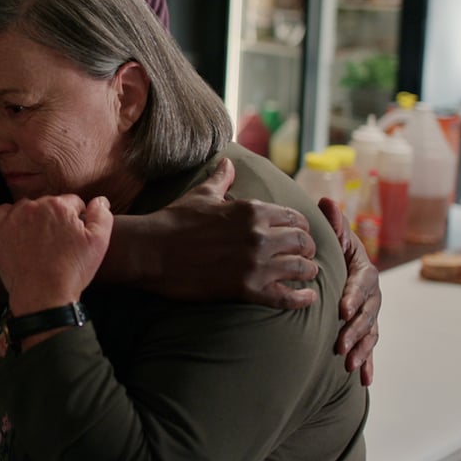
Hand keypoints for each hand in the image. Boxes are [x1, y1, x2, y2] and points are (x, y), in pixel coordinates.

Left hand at [0, 194, 111, 315]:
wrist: (43, 296)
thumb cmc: (71, 271)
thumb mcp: (99, 243)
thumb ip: (101, 215)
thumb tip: (100, 200)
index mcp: (60, 206)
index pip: (72, 202)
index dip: (76, 218)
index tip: (72, 235)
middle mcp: (35, 206)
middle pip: (49, 204)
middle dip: (55, 219)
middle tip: (57, 243)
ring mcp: (14, 218)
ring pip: (26, 207)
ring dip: (33, 218)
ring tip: (38, 242)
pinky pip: (1, 213)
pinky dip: (9, 219)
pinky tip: (17, 233)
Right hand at [149, 158, 318, 305]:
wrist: (152, 251)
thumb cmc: (174, 220)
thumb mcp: (202, 195)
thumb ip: (221, 178)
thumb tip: (228, 162)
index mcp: (252, 210)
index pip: (294, 217)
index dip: (302, 226)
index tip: (300, 234)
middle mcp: (259, 235)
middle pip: (303, 243)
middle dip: (309, 249)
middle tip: (307, 255)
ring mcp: (255, 263)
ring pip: (300, 268)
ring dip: (308, 272)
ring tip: (308, 275)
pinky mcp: (246, 289)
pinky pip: (286, 296)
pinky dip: (301, 299)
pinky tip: (308, 299)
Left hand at [318, 197, 378, 385]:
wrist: (335, 264)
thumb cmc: (333, 248)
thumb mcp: (333, 235)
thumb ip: (333, 223)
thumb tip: (327, 203)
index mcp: (363, 269)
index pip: (362, 282)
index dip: (354, 296)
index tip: (342, 309)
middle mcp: (370, 292)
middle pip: (368, 312)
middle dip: (355, 329)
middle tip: (340, 343)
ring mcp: (368, 312)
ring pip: (370, 332)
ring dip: (361, 348)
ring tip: (348, 363)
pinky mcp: (363, 328)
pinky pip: (369, 346)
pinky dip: (369, 363)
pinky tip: (364, 380)